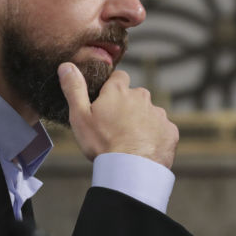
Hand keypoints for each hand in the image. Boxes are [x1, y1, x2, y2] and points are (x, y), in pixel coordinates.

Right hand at [57, 62, 177, 168]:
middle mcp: (141, 96)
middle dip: (127, 106)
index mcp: (118, 91)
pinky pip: (161, 129)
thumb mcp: (79, 115)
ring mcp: (158, 113)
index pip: (119, 77)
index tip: (106, 101)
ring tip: (129, 140)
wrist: (131, 170)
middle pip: (134, 96)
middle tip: (114, 126)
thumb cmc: (102, 143)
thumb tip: (66, 66)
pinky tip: (143, 148)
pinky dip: (154, 136)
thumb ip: (74, 88)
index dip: (112, 87)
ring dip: (141, 121)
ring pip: (148, 113)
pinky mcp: (170, 130)